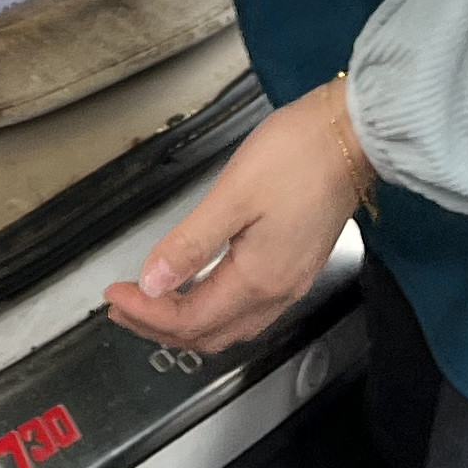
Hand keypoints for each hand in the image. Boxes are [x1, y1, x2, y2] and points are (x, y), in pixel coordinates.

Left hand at [105, 81, 366, 351]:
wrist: (353, 134)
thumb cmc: (296, 156)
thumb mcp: (233, 195)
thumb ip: (190, 243)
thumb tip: (152, 283)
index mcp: (258, 279)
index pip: (190, 318)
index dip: (146, 313)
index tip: (114, 293)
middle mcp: (277, 292)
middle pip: (210, 333)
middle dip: (160, 326)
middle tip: (122, 305)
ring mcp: (291, 282)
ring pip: (230, 326)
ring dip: (186, 321)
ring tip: (150, 303)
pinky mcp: (298, 265)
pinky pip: (247, 309)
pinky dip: (213, 309)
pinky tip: (197, 290)